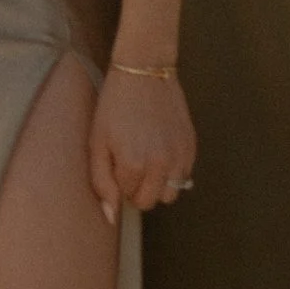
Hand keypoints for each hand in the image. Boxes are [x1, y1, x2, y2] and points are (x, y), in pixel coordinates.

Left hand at [87, 67, 194, 224]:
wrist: (144, 72)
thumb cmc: (114, 107)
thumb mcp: (97, 144)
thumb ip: (102, 183)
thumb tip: (111, 217)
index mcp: (135, 165)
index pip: (128, 198)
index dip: (119, 183)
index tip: (116, 162)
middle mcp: (162, 163)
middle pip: (152, 201)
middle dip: (139, 189)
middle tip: (131, 166)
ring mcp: (181, 153)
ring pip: (172, 192)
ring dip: (159, 184)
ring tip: (149, 163)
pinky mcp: (192, 142)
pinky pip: (186, 173)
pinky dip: (174, 170)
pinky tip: (163, 151)